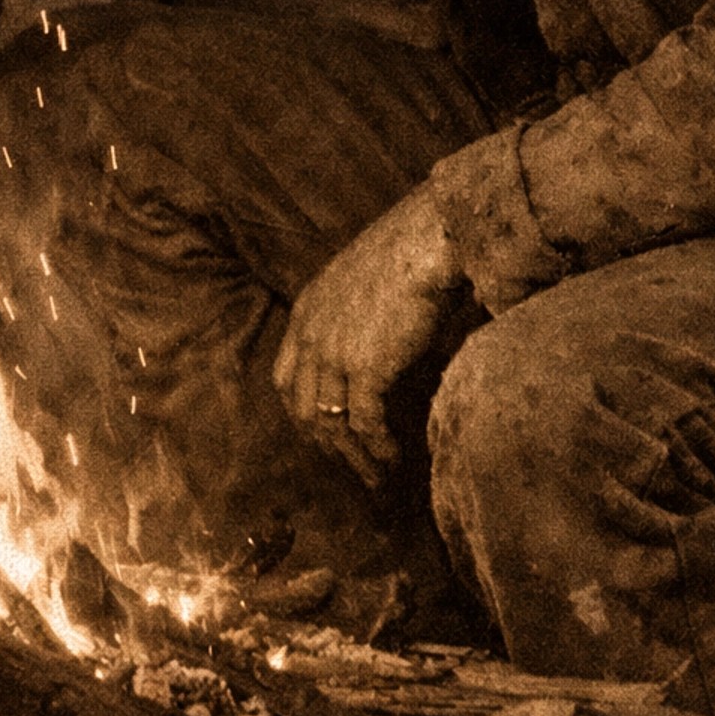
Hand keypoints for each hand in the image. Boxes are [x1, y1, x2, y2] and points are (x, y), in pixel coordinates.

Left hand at [273, 186, 461, 482]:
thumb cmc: (410, 251)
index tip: (325, 434)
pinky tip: (394, 459)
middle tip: (351, 467)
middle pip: (302, 407)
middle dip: (325, 444)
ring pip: (330, 423)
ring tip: (377, 477)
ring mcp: (332, 352)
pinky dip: (377, 447)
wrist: (427, 238)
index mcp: (306, 311)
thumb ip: (357, 318)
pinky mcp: (363, 367)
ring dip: (354, 456)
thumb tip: (376, 351)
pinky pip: (363, 423)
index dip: (303, 412)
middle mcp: (310, 333)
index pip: (287, 378)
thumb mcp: (364, 283)